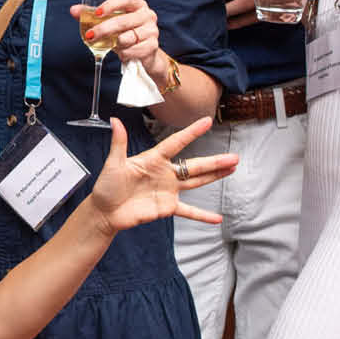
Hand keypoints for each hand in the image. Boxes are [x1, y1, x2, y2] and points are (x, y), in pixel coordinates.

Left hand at [70, 0, 167, 76]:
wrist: (143, 53)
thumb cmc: (125, 33)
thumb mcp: (109, 23)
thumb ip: (92, 15)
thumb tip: (73, 10)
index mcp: (137, 4)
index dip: (111, 4)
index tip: (97, 13)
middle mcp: (147, 15)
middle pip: (123, 20)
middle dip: (104, 29)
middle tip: (89, 36)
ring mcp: (152, 30)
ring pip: (127, 37)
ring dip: (115, 44)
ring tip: (113, 45)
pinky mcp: (153, 45)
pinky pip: (131, 50)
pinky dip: (123, 53)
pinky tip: (123, 52)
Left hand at [85, 116, 235, 232]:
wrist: (104, 212)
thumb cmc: (107, 186)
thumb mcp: (113, 163)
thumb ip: (119, 142)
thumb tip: (115, 120)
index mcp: (154, 159)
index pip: (176, 142)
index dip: (191, 132)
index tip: (207, 121)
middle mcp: (165, 173)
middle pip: (195, 165)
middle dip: (215, 161)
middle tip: (234, 157)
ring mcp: (168, 190)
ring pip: (197, 182)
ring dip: (215, 176)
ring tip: (232, 169)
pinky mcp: (167, 207)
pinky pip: (188, 211)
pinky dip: (202, 215)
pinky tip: (217, 219)